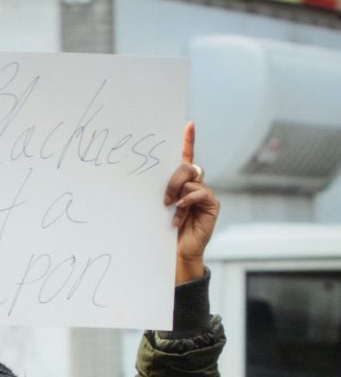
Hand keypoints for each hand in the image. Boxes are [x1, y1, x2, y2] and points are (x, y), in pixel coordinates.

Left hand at [164, 121, 219, 284]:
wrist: (177, 252)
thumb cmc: (167, 230)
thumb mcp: (163, 207)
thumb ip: (167, 191)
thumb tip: (167, 185)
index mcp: (182, 183)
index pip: (187, 157)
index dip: (189, 140)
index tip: (188, 124)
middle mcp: (195, 185)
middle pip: (187, 167)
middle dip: (174, 178)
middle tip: (165, 197)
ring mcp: (204, 194)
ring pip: (192, 180)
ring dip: (178, 194)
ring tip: (171, 210)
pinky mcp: (212, 204)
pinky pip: (201, 192)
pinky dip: (189, 200)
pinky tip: (181, 211)